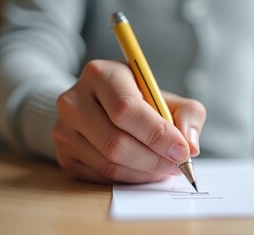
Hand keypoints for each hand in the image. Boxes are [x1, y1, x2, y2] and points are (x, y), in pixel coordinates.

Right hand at [52, 60, 205, 183]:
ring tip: (163, 167)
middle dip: (154, 160)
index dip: (157, 134)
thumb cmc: (137, 99)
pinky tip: (143, 169)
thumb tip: (190, 146)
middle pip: (115, 142)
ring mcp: (63, 129)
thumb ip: (187, 113)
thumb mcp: (165, 95)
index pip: (126, 109)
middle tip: (177, 165)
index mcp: (100, 74)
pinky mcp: (64, 154)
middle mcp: (73, 100)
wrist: (99, 105)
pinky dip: (129, 178)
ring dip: (144, 172)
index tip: (182, 151)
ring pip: (109, 164)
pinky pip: (100, 176)